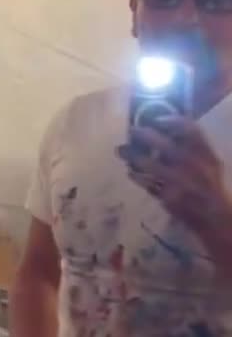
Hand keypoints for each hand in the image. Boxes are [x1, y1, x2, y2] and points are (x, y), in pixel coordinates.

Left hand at [120, 118, 231, 234]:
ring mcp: (179, 181)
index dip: (170, 120)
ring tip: (121, 150)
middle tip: (131, 131)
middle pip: (161, 143)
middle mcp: (193, 165)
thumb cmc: (210, 186)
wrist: (215, 217)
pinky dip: (135, 175)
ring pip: (147, 163)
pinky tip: (131, 172)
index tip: (156, 119)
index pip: (189, 129)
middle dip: (142, 134)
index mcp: (206, 154)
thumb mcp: (210, 163)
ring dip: (131, 155)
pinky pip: (144, 182)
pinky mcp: (167, 196)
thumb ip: (194, 147)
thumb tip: (165, 129)